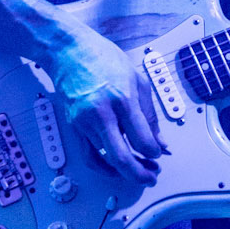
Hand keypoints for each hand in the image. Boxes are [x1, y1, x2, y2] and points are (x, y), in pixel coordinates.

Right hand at [44, 22, 167, 185]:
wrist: (69, 51)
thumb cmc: (104, 60)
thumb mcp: (138, 80)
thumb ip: (150, 115)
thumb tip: (160, 143)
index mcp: (123, 99)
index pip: (142, 140)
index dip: (154, 153)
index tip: (159, 153)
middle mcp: (102, 113)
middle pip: (122, 157)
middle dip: (140, 174)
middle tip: (151, 177)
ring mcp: (85, 122)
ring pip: (106, 159)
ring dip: (125, 170)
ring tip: (139, 169)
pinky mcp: (74, 127)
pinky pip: (89, 156)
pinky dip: (103, 168)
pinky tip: (115, 169)